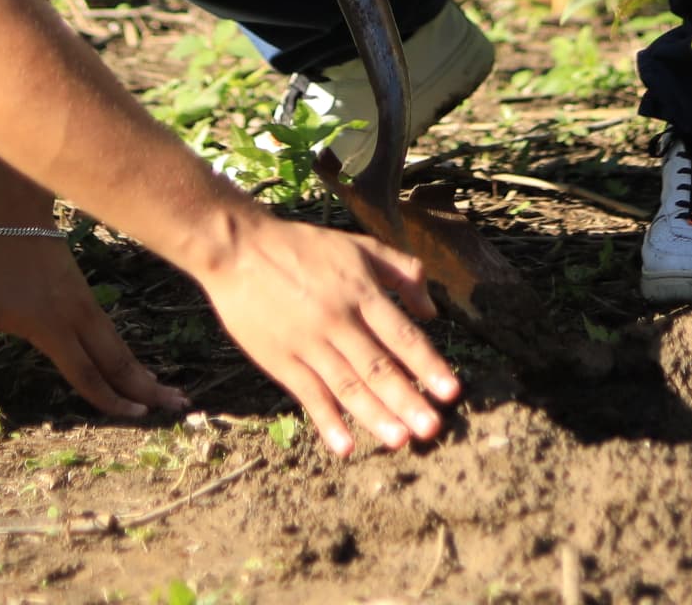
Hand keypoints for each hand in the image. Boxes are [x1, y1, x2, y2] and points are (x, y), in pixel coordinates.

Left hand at [0, 232, 186, 421]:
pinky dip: (129, 353)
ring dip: (144, 372)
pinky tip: (137, 364)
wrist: (14, 214)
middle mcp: (78, 320)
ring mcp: (86, 306)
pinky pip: (112, 333)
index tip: (137, 418)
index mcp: (53, 329)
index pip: (87, 374)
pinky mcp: (85, 295)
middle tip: (177, 409)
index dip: (111, 400)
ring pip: (120, 347)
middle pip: (118, 362)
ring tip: (170, 392)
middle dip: (146, 389)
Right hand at [194, 213, 455, 455]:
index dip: (428, 364)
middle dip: (407, 400)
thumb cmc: (304, 248)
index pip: (401, 335)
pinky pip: (309, 395)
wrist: (240, 250)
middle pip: (377, 366)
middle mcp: (337, 320)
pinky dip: (327, 421)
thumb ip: (402, 272)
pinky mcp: (280, 360)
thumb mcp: (359, 246)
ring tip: (400, 440)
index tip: (451, 391)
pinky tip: (346, 446)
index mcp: (360, 292)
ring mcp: (308, 343)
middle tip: (433, 428)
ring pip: (347, 385)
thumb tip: (432, 313)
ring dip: (375, 415)